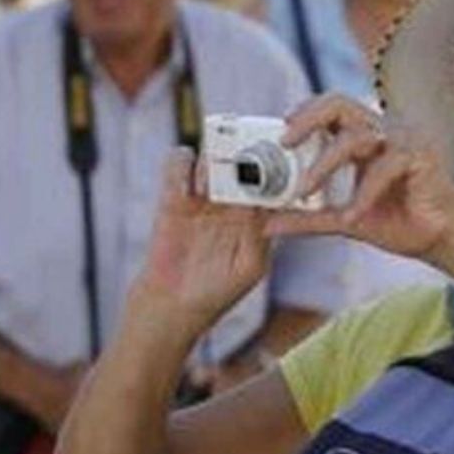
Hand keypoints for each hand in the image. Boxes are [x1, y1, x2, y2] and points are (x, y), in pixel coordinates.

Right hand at [133, 149, 273, 336]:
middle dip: (246, 150)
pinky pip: (179, 163)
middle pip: (242, 158)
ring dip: (213, 159)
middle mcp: (232, 199)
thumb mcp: (250, 265)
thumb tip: (269, 206)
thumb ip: (262, 235)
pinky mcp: (173, 195)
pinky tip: (188, 188)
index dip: (277, 164)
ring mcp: (203, 194)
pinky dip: (182, 165)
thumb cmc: (218, 290)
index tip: (280, 154)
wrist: (174, 303)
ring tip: (211, 180)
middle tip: (245, 152)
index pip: (271, 178)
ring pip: (212, 155)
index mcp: (256, 213)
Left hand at [267, 95, 453, 264]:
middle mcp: (383, 132)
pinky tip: (353, 216)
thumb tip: (269, 224)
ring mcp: (403, 140)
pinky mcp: (420, 156)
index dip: (303, 115)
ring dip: (325, 164)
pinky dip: (364, 193)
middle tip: (285, 142)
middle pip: (339, 103)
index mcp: (366, 139)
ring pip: (355, 137)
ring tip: (305, 191)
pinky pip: (383, 168)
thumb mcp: (345, 221)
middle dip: (308, 119)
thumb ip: (309, 218)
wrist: (443, 241)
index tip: (279, 135)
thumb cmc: (401, 223)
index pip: (329, 110)